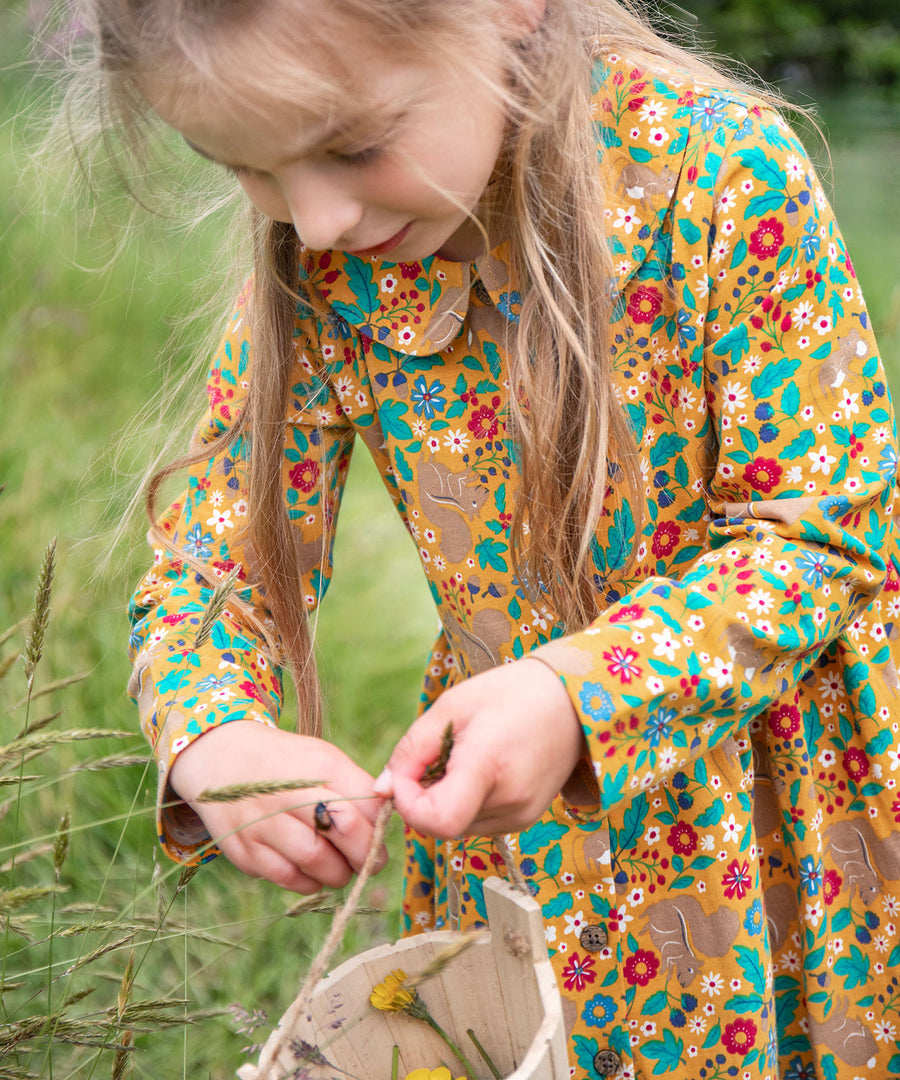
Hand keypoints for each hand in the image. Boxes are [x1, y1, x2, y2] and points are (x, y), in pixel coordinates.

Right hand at [168, 721, 386, 892]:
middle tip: (371, 860)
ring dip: (339, 873)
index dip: (380, 829)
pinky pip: (289, 880)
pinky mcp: (245, 851)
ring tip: (340, 865)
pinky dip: (309, 881)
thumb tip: (388, 821)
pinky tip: (311, 869)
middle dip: (367, 855)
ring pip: (318, 863)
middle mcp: (289, 792)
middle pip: (345, 832)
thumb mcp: (324, 760)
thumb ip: (357, 788)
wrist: (221, 760)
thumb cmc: (288, 765)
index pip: (365, 805)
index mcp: (318, 766)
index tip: (381, 837)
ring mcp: (263, 823)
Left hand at [375, 658, 584, 837]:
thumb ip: (412, 750)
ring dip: (444, 801)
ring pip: (458, 827)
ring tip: (461, 758)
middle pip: (442, 824)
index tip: (404, 775)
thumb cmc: (509, 693)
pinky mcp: (527, 819)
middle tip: (433, 757)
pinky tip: (479, 770)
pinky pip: (479, 823)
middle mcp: (509, 801)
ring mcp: (522, 815)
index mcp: (488, 766)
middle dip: (422, 798)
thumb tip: (383, 790)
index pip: (437, 821)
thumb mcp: (451, 706)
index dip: (408, 804)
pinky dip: (466, 803)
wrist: (571, 700)